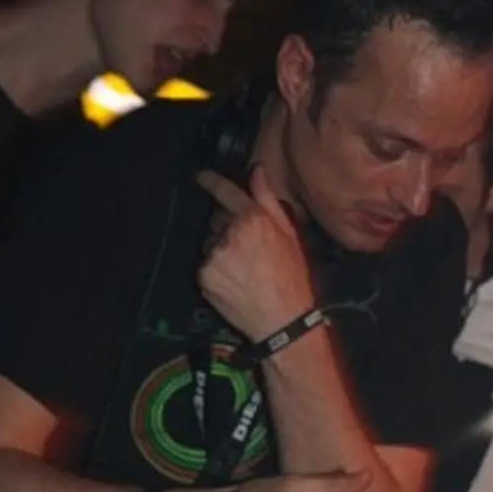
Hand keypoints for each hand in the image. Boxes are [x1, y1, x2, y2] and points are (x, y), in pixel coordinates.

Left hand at [197, 165, 314, 340]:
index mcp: (253, 218)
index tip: (200, 177)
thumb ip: (269, 201)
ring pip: (208, 245)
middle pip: (215, 220)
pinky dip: (215, 273)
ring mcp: (215, 255)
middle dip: (225, 229)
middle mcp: (230, 233)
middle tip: (245, 250)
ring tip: (241, 272)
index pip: (225, 192)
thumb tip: (256, 171)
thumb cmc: (292, 277)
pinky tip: (233, 284)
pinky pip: (204, 267)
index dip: (211, 182)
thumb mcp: (290, 235)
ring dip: (219, 252)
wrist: (282, 320)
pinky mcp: (205, 276)